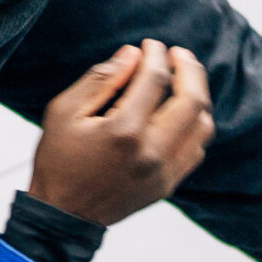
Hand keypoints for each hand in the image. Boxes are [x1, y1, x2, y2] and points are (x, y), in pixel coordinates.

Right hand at [25, 40, 213, 225]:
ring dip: (197, 96)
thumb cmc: (58, 161)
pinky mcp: (168, 184)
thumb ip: (100, 80)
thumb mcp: (64, 112)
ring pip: (202, 125)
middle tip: (179, 54)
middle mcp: (152, 152)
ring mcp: (164, 172)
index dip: (156, 56)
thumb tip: (133, 55)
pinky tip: (179, 112)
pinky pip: (196, 148)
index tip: (150, 45)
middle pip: (192, 100)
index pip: (156, 80)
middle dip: (190, 69)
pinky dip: (194, 124)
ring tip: (183, 79)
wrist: (62, 216)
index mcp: (124, 131)